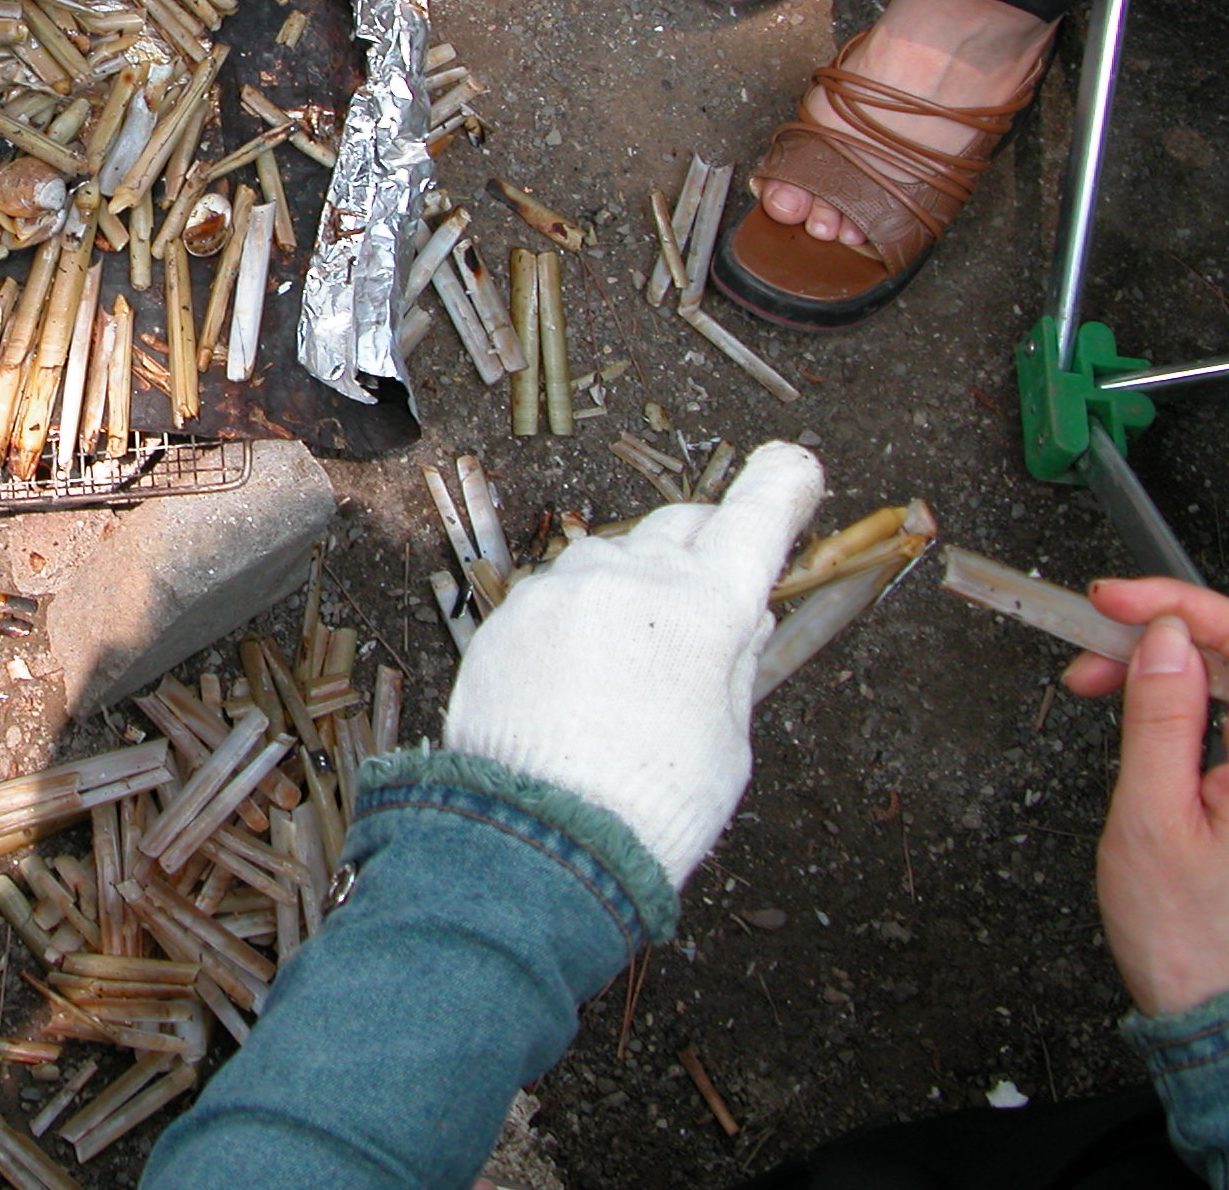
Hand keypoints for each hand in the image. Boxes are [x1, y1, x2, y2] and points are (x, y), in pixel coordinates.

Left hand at [442, 442, 824, 884]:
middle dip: (704, 545)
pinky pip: (558, 594)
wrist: (538, 835)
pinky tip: (576, 679)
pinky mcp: (509, 611)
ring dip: (633, 585)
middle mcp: (631, 577)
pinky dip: (579, 617)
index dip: (780, 489)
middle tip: (709, 591)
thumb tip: (739, 616)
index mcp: (705, 606)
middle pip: (681, 526)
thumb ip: (733, 662)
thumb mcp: (727, 739)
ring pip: (612, 558)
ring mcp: (562, 587)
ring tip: (630, 668)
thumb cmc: (652, 800)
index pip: (755, 519)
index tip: (794, 467)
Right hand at [1063, 578, 1228, 1017]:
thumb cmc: (1191, 937)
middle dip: (1163, 635)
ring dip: (1169, 665)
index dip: (1179, 606)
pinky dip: (1186, 698)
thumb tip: (1166, 640)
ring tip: (1097, 681)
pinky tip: (1140, 706)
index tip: (1114, 601)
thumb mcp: (1154, 818)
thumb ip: (1163, 719)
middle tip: (1089, 652)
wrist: (1217, 1013)